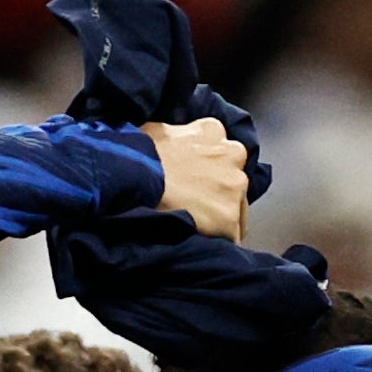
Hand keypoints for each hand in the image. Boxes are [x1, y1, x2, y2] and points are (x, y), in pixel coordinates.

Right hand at [148, 116, 250, 241]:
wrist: (134, 179)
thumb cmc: (138, 156)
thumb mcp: (155, 131)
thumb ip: (174, 135)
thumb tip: (166, 145)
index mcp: (213, 131)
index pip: (222, 153)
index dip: (209, 170)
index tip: (196, 182)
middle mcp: (232, 154)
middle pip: (233, 181)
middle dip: (218, 193)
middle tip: (194, 205)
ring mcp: (234, 186)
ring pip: (236, 209)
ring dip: (219, 217)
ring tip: (196, 225)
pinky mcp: (229, 217)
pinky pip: (231, 236)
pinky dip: (218, 240)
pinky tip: (200, 240)